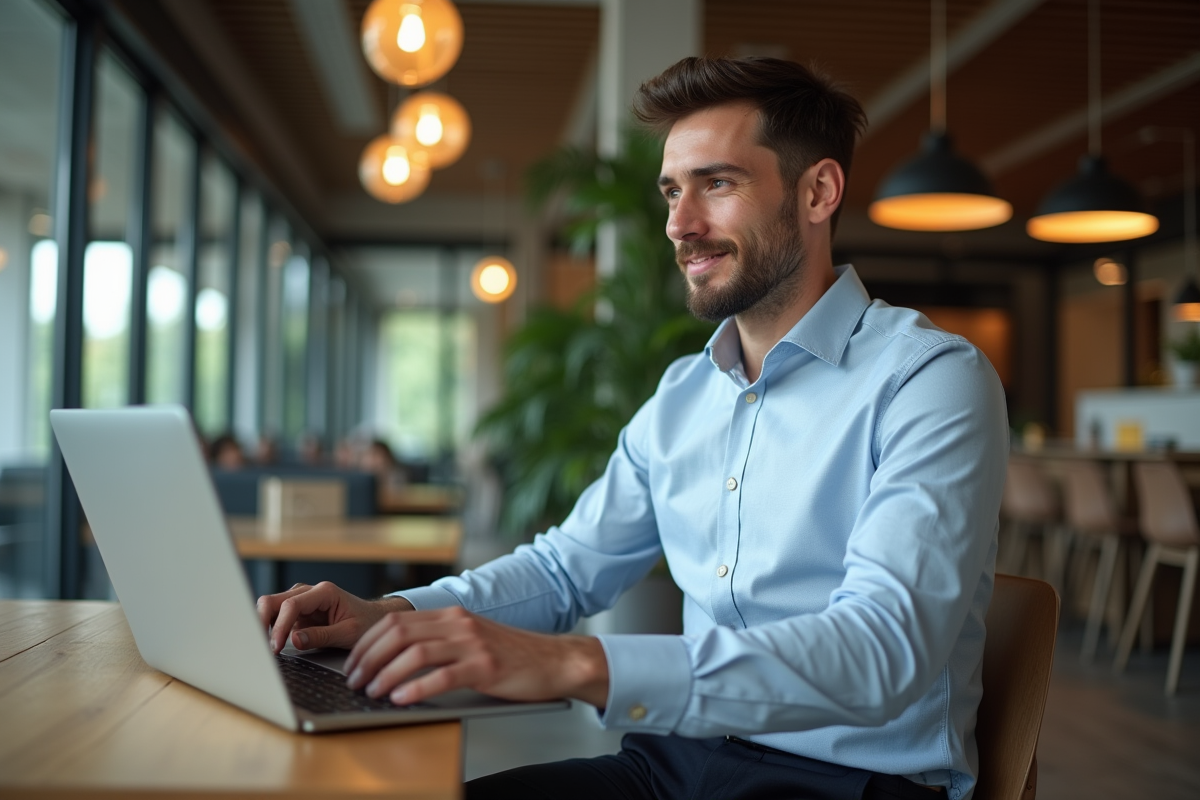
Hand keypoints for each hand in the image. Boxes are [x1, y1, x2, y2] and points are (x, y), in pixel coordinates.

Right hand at [256, 581, 414, 653]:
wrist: (374, 619)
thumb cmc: (366, 623)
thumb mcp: (348, 633)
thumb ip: (321, 636)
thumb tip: (294, 640)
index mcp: (325, 592)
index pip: (292, 604)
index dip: (279, 626)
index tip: (276, 646)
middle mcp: (310, 592)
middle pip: (274, 600)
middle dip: (263, 621)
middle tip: (261, 646)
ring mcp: (302, 601)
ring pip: (272, 606)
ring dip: (265, 625)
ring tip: (265, 646)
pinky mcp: (299, 612)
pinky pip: (278, 617)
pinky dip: (271, 628)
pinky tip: (271, 643)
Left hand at [343, 606, 609, 708]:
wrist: (554, 660)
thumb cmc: (510, 656)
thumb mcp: (470, 639)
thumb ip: (439, 641)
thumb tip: (395, 659)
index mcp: (451, 614)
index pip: (395, 622)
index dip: (368, 643)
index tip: (353, 664)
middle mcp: (458, 623)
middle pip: (398, 633)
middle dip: (368, 658)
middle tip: (354, 680)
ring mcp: (473, 643)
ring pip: (415, 653)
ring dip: (385, 673)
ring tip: (372, 691)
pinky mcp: (486, 666)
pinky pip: (442, 676)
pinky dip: (416, 688)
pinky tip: (401, 699)